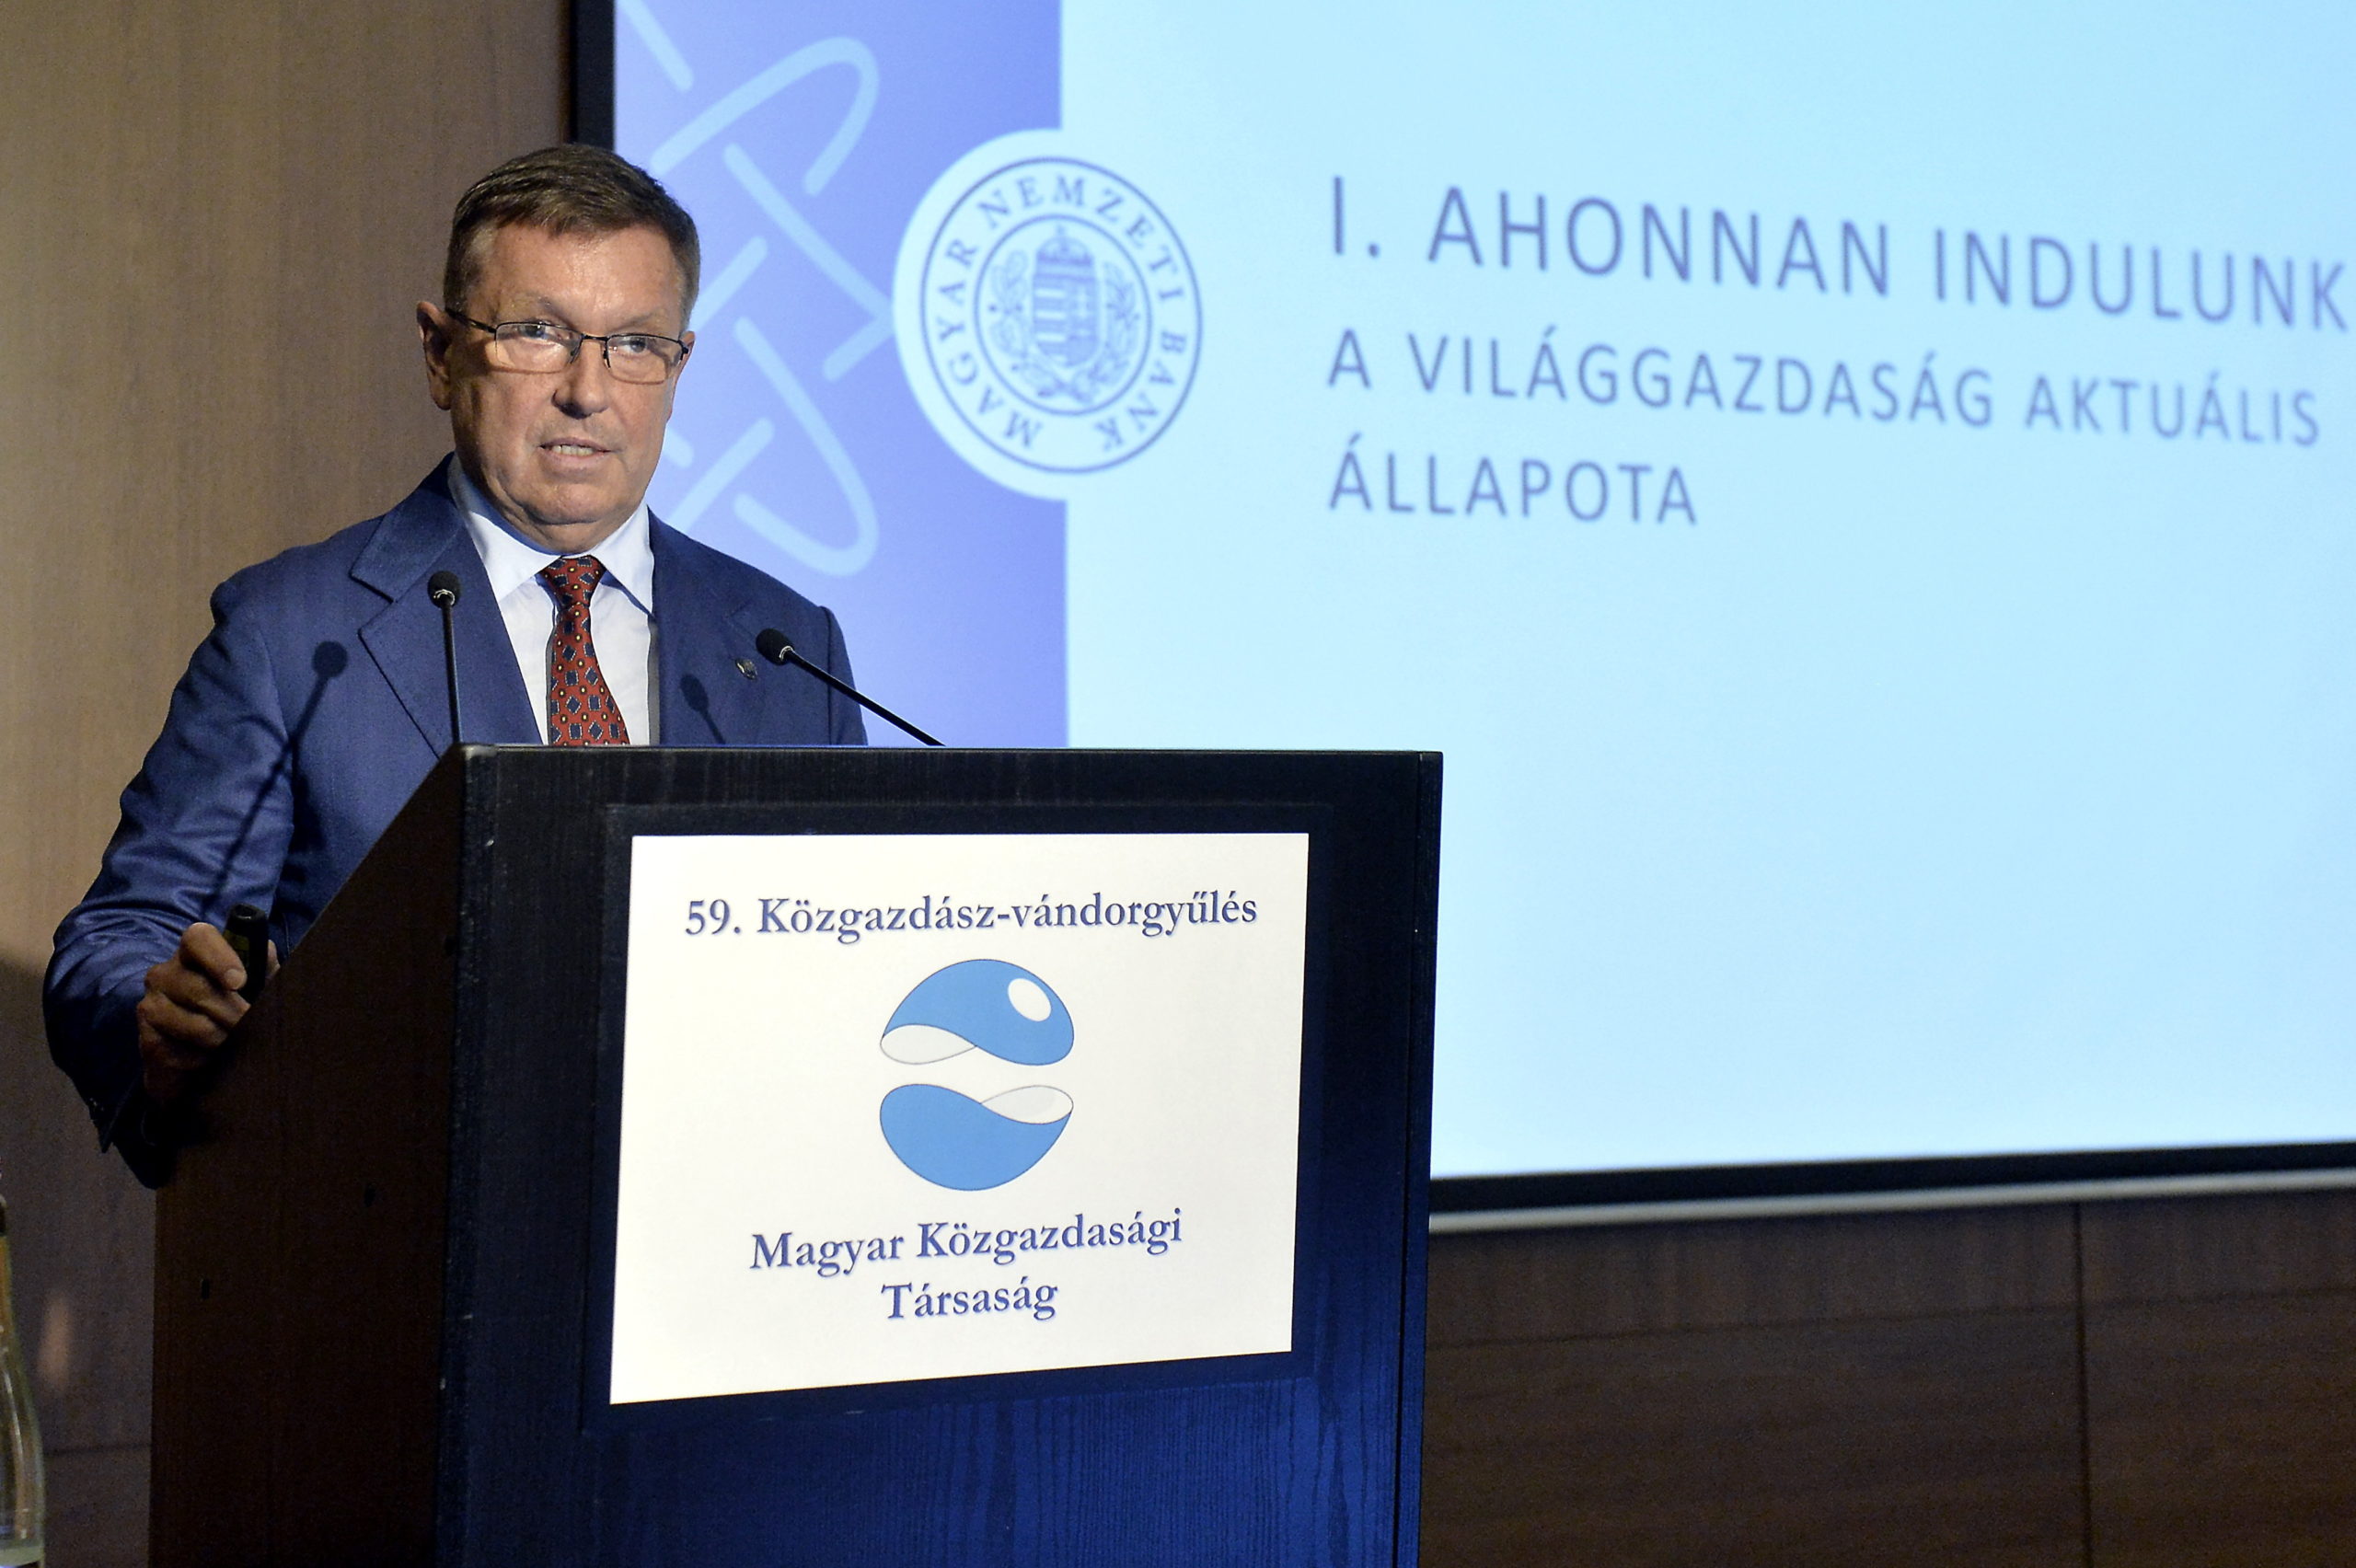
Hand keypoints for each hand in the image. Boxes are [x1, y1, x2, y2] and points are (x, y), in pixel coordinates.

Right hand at [136, 922, 277, 1104]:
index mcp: (192, 954)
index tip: (239, 982)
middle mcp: (163, 974)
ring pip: (197, 1026)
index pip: (197, 937)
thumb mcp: (257, 986)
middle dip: (235, 1013)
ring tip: (230, 1042)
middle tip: (251, 1026)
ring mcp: (150, 1006)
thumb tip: (266, 953)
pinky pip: (185, 1053)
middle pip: (201, 989)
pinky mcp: (148, 1040)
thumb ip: (262, 966)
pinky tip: (206, 1057)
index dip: (220, 958)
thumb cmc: (234, 1014)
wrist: (204, 1063)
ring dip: (224, 1039)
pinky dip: (206, 1059)